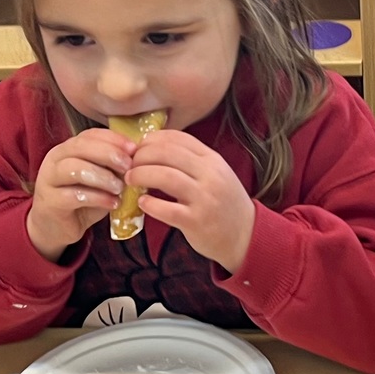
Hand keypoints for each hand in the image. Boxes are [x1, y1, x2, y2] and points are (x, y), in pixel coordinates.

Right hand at [26, 129, 133, 261]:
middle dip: (108, 154)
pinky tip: (113, 203)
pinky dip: (98, 198)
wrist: (55, 228)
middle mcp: (55, 159)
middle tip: (128, 166)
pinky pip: (74, 195)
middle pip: (80, 147)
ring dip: (103, 177)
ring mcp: (49, 180)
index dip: (113, 139)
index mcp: (67, 148)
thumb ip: (112, 168)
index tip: (133, 149)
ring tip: (119, 188)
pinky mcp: (50, 202)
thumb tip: (136, 160)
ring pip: (75, 169)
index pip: (89, 135)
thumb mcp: (99, 180)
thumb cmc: (81, 199)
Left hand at [128, 130, 255, 273]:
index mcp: (212, 160)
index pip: (178, 139)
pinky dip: (150, 204)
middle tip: (129, 164)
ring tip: (130, 180)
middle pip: (167, 154)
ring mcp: (204, 198)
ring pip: (165, 177)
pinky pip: (167, 209)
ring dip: (141, 175)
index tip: (138, 147)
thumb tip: (153, 148)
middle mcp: (210, 175)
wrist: (245, 235)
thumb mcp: (215, 174)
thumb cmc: (224, 203)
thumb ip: (191, 161)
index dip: (152, 139)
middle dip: (141, 156)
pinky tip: (142, 203)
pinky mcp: (196, 221)